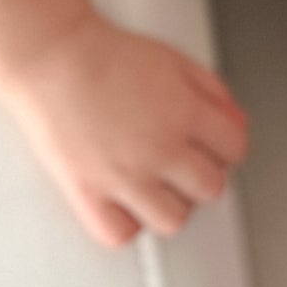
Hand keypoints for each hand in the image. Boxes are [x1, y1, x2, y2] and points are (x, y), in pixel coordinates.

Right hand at [0, 15, 249, 249]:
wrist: (50, 57)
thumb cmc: (104, 53)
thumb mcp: (173, 59)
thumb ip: (212, 91)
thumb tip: (236, 121)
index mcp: (184, 112)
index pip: (235, 148)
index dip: (226, 146)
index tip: (214, 145)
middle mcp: (159, 148)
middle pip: (210, 188)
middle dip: (202, 175)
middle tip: (184, 163)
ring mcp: (124, 175)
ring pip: (173, 220)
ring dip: (169, 204)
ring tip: (155, 185)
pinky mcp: (88, 192)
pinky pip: (120, 233)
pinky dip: (125, 223)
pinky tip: (123, 201)